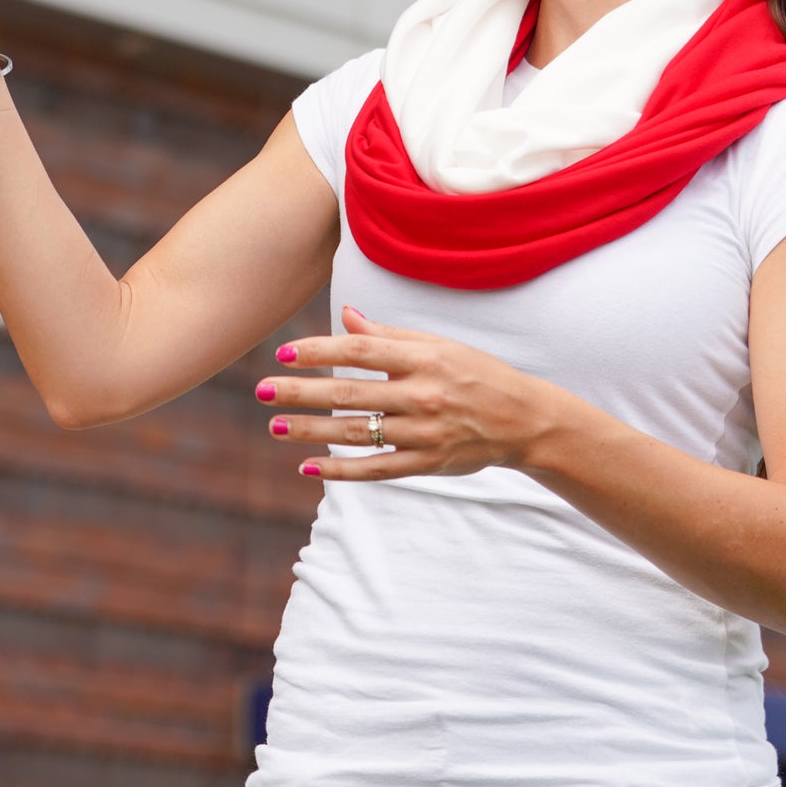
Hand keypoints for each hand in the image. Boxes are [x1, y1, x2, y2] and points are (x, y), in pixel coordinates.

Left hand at [256, 305, 552, 481]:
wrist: (524, 419)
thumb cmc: (476, 373)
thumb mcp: (438, 346)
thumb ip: (389, 336)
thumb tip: (347, 316)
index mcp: (423, 359)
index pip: (359, 352)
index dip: (318, 352)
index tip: (283, 353)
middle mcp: (422, 395)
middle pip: (349, 393)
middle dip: (301, 393)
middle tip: (261, 391)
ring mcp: (424, 433)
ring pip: (357, 432)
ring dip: (311, 431)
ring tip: (275, 426)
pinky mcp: (427, 463)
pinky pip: (376, 469)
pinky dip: (341, 470)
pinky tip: (308, 466)